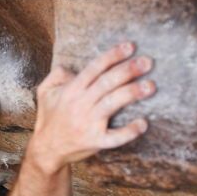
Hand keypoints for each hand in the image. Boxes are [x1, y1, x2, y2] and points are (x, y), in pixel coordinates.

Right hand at [29, 42, 154, 170]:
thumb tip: (72, 66)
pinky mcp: (95, 142)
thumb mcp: (45, 91)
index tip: (130, 47)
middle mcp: (80, 105)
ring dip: (132, 93)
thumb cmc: (49, 117)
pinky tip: (143, 123)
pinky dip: (129, 132)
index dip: (112, 56)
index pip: (94, 69)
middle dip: (127, 70)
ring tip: (151, 86)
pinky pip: (115, 137)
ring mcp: (88, 124)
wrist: (47, 149)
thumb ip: (57, 74)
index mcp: (71, 91)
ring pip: (112, 104)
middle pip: (106, 83)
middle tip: (147, 62)